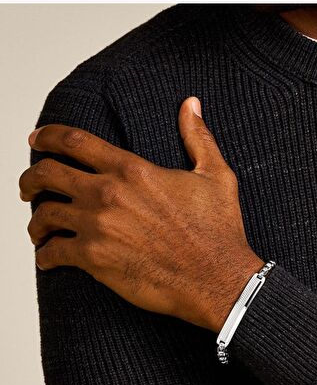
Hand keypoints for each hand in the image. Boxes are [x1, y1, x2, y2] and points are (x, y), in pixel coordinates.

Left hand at [19, 97, 263, 331]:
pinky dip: (45, 256)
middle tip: (29, 188)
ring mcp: (98, 227)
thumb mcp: (215, 176)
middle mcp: (108, 194)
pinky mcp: (95, 260)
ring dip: (35, 221)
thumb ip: (197, 137)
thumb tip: (190, 105)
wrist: (217, 279)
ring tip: (38, 229)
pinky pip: (53, 253)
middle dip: (30, 178)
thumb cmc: (219, 231)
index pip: (75, 141)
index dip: (48, 136)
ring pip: (44, 215)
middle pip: (48, 174)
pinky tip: (48, 258)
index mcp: (132, 170)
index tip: (36, 138)